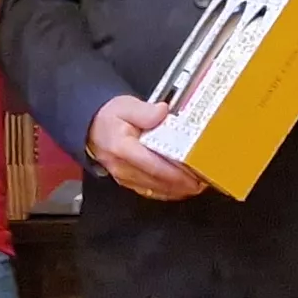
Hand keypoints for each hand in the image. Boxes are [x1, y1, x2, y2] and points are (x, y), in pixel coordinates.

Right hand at [84, 95, 207, 201]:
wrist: (92, 128)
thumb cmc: (110, 117)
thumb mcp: (125, 106)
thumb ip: (145, 110)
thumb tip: (162, 112)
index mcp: (123, 148)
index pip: (154, 165)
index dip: (177, 173)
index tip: (195, 173)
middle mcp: (123, 167)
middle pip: (158, 181)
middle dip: (183, 183)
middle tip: (204, 180)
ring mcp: (124, 177)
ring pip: (156, 190)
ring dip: (178, 190)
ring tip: (197, 185)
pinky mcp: (128, 182)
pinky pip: (151, 192)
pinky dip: (168, 192)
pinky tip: (181, 189)